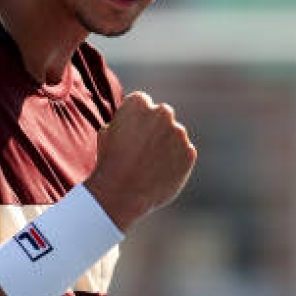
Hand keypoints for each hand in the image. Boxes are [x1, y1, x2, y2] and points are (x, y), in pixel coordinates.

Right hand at [86, 91, 196, 230]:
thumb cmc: (110, 162)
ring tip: (149, 166)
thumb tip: (132, 119)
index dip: (137, 121)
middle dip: (156, 128)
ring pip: (175, 136)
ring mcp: (178, 132)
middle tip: (144, 150)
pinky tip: (159, 174)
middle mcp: (162, 112)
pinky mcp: (189, 152)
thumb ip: (123, 120)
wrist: (121, 193)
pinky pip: (184, 154)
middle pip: (162, 116)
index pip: (143, 104)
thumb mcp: (106, 133)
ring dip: (167, 146)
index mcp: (139, 102)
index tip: (132, 135)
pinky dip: (176, 162)